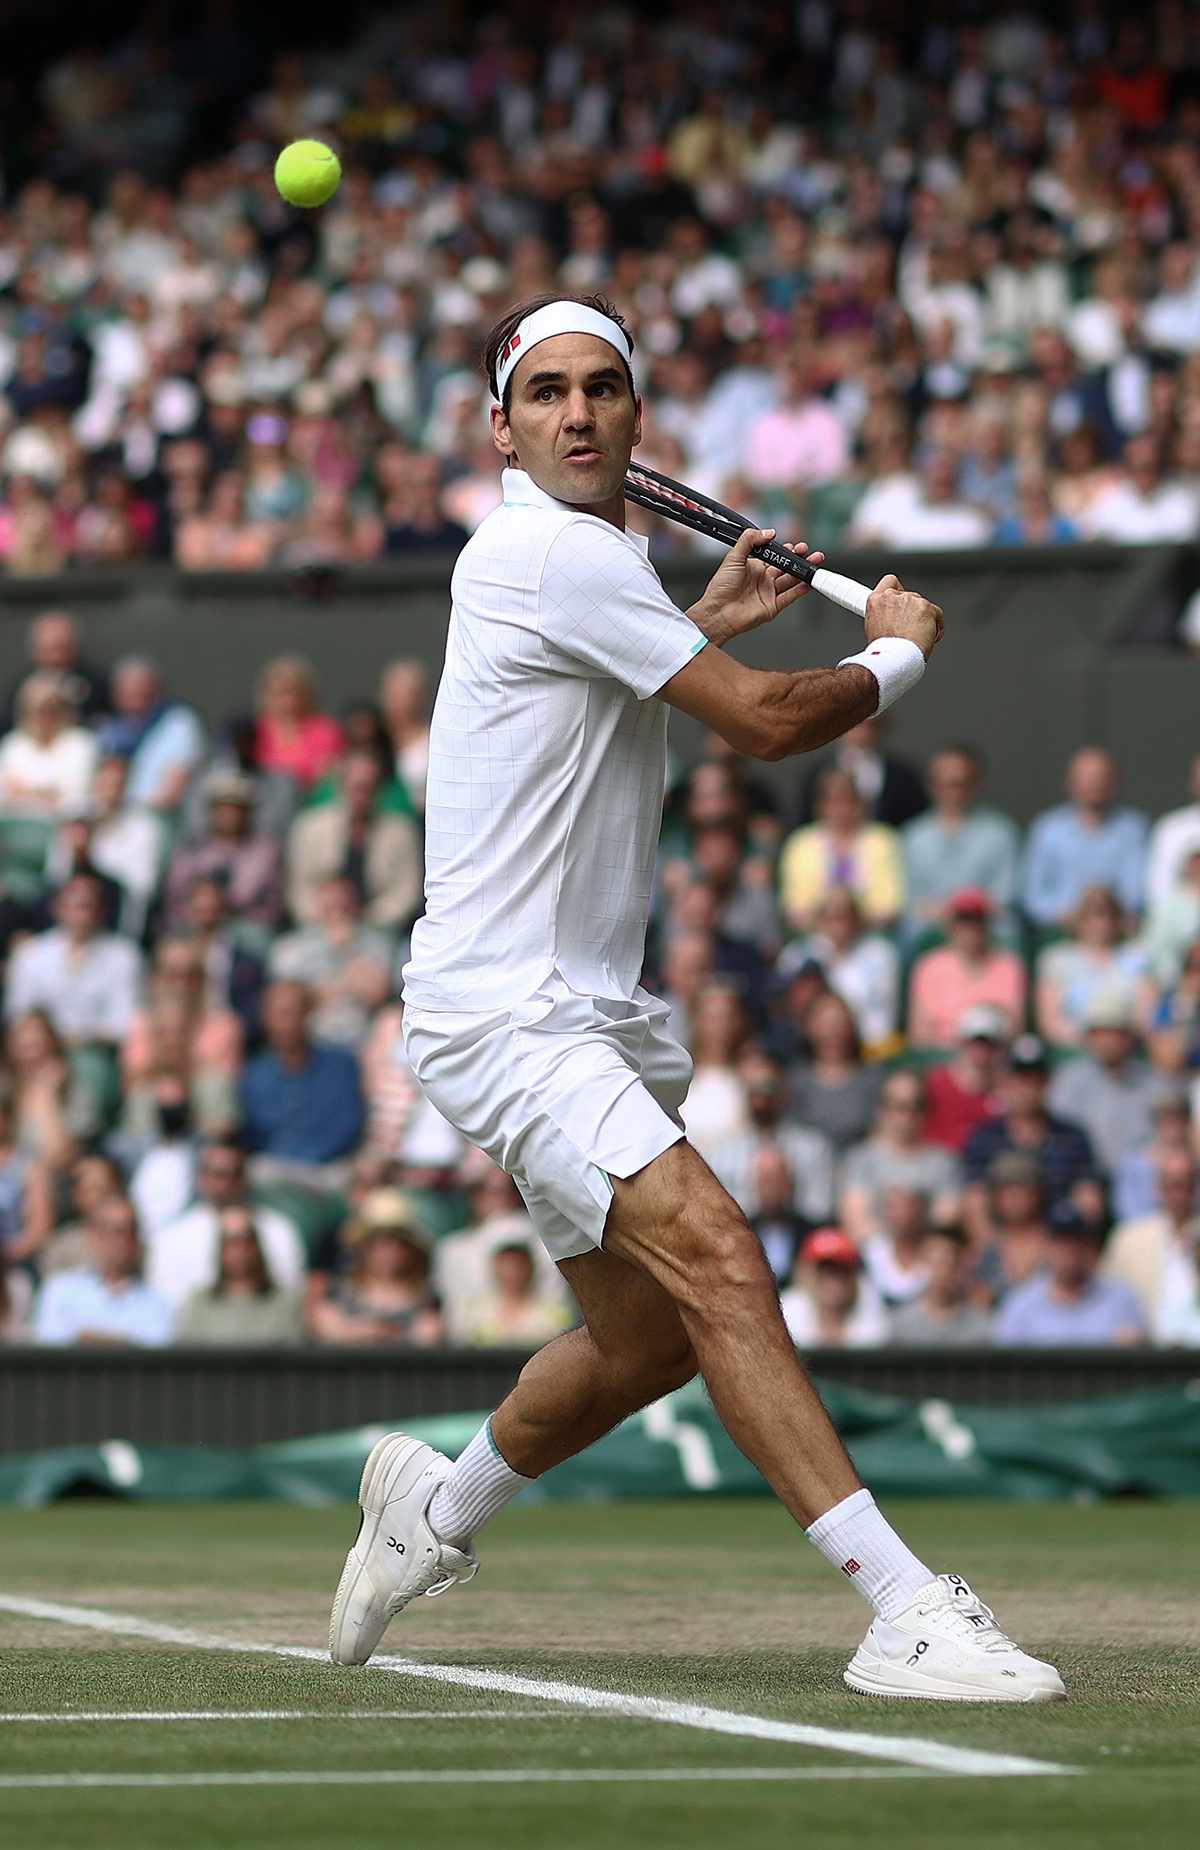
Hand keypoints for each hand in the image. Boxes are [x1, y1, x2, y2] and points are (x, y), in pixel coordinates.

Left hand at [690, 528, 825, 646]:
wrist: (718, 612)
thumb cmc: (720, 588)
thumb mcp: (733, 557)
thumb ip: (749, 540)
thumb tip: (768, 532)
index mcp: (754, 567)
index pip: (775, 556)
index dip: (785, 550)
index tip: (795, 545)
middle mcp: (763, 580)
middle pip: (786, 567)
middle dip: (799, 559)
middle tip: (809, 552)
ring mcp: (769, 593)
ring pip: (791, 580)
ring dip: (803, 572)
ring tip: (814, 563)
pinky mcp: (772, 607)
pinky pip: (790, 596)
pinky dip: (801, 590)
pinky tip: (808, 582)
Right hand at [865, 573, 943, 658]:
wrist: (895, 659)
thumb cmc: (884, 651)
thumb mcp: (874, 629)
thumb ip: (884, 616)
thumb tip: (892, 619)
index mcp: (875, 601)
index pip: (889, 582)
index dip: (897, 590)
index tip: (899, 600)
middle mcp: (892, 596)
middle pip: (910, 595)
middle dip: (912, 611)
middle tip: (909, 629)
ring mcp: (910, 600)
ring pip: (923, 605)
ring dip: (923, 620)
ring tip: (916, 638)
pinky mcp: (926, 607)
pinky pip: (937, 613)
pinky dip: (936, 626)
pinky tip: (929, 638)